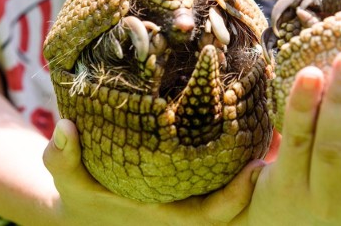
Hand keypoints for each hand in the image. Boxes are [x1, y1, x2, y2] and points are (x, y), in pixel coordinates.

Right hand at [43, 119, 262, 225]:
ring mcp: (187, 198)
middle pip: (234, 204)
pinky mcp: (187, 185)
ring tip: (276, 127)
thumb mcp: (65, 180)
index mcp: (164, 214)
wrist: (82, 209)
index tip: (255, 168)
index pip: (210, 216)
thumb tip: (64, 129)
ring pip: (230, 188)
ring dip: (253, 163)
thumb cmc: (80, 196)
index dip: (236, 198)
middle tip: (279, 140)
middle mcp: (183, 208)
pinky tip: (256, 125)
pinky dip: (240, 160)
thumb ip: (62, 158)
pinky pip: (220, 177)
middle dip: (257, 180)